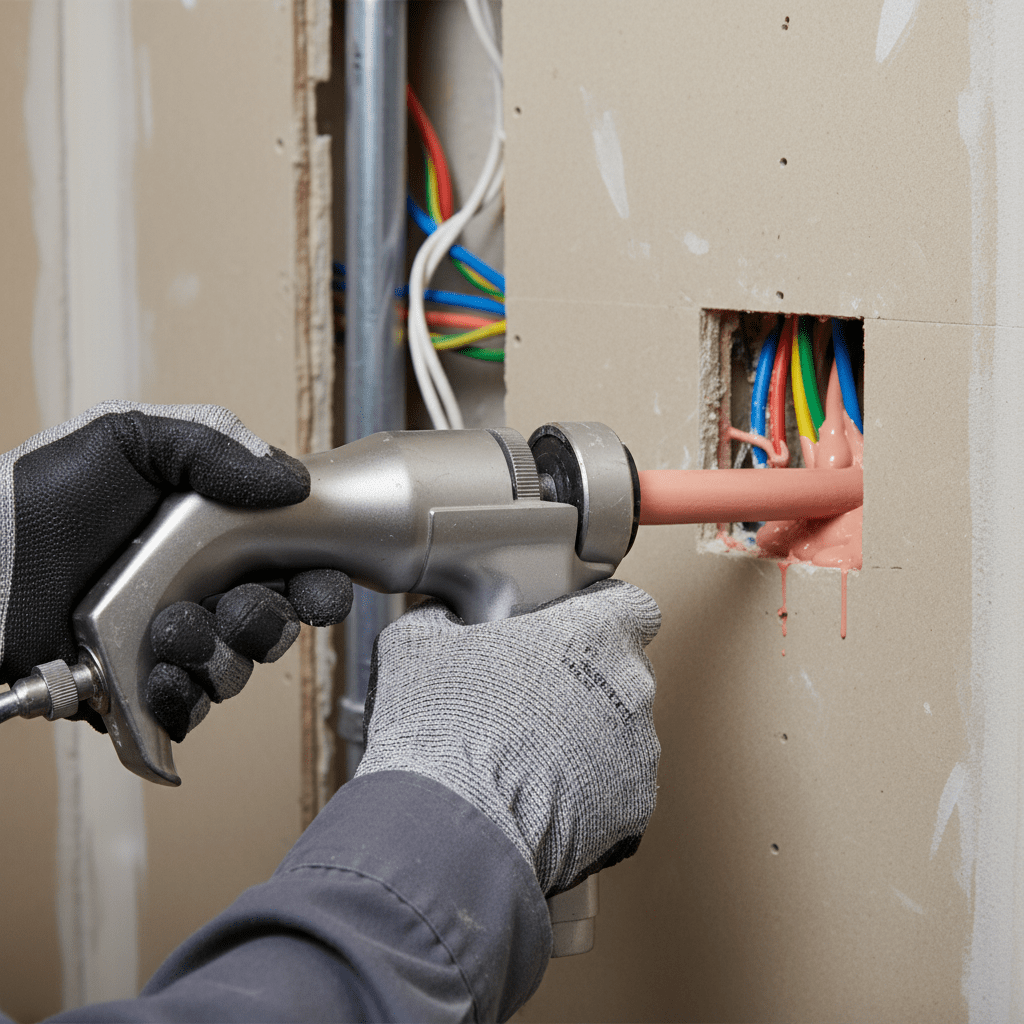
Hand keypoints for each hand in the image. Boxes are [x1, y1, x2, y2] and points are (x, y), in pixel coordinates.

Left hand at [0, 402, 351, 738]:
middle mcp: (199, 593)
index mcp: (212, 540)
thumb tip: (291, 481)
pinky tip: (158, 673)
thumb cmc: (37, 498)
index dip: (319, 582)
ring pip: (237, 670)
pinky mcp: (136, 690)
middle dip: (271, 624)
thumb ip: (212, 441)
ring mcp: (168, 645)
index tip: (322, 586)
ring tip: (171, 633)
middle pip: (276, 625)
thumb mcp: (126, 440)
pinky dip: (183, 696)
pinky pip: (187, 709)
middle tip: (240, 609)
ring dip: (219, 657)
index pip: (292, 566)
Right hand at [355, 579, 660, 895]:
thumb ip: (444, 616)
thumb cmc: (443, 728)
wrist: (451, 826)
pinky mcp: (634, 807)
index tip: (574, 630)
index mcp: (591, 633)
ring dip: (586, 740)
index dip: (602, 616)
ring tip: (529, 757)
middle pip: (623, 672)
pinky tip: (539, 797)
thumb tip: (442, 617)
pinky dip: (588, 794)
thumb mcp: (419, 643)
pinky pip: (616, 790)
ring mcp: (638, 750)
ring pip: (622, 733)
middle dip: (586, 682)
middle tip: (532, 698)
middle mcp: (629, 686)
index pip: (631, 605)